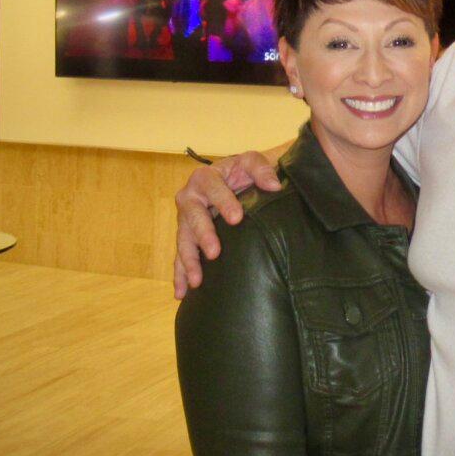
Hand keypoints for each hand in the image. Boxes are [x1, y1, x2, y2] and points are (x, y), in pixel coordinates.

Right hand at [173, 151, 281, 298]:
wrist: (235, 179)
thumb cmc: (243, 171)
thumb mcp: (252, 162)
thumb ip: (262, 169)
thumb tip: (274, 186)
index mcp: (205, 177)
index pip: (212, 188)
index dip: (223, 202)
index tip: (237, 218)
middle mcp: (190, 198)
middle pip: (192, 217)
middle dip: (203, 235)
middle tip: (215, 252)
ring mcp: (186, 220)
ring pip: (183, 241)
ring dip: (188, 261)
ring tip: (197, 282)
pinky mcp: (187, 237)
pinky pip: (181, 257)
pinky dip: (180, 275)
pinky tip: (182, 293)